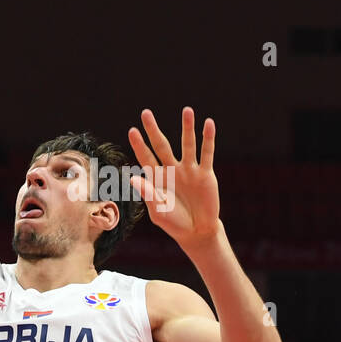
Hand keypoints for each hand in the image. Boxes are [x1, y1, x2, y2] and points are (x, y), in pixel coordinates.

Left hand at [127, 107, 219, 247]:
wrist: (197, 231)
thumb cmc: (174, 222)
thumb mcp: (158, 210)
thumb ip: (148, 193)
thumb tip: (133, 178)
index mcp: (158, 178)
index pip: (146, 157)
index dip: (139, 145)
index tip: (132, 130)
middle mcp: (172, 170)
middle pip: (161, 145)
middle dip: (153, 130)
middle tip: (146, 113)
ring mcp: (189, 170)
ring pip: (187, 144)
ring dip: (187, 128)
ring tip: (187, 110)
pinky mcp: (205, 174)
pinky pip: (206, 153)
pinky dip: (208, 139)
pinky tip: (208, 124)